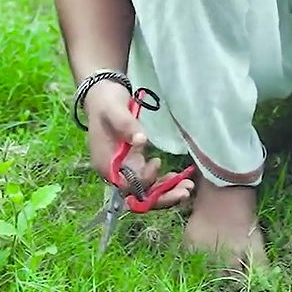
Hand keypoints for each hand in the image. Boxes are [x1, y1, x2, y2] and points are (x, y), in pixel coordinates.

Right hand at [83, 83, 193, 209]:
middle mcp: (114, 173)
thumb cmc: (106, 102)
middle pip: (138, 195)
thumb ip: (126, 126)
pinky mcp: (134, 164)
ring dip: (167, 192)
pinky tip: (179, 178)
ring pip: (146, 191)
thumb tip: (142, 141)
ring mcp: (125, 169)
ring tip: (188, 187)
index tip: (157, 163)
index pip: (125, 185)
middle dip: (162, 197)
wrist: (103, 95)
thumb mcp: (114, 110)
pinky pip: (150, 181)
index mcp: (105, 164)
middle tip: (185, 192)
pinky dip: (164, 183)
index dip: (143, 182)